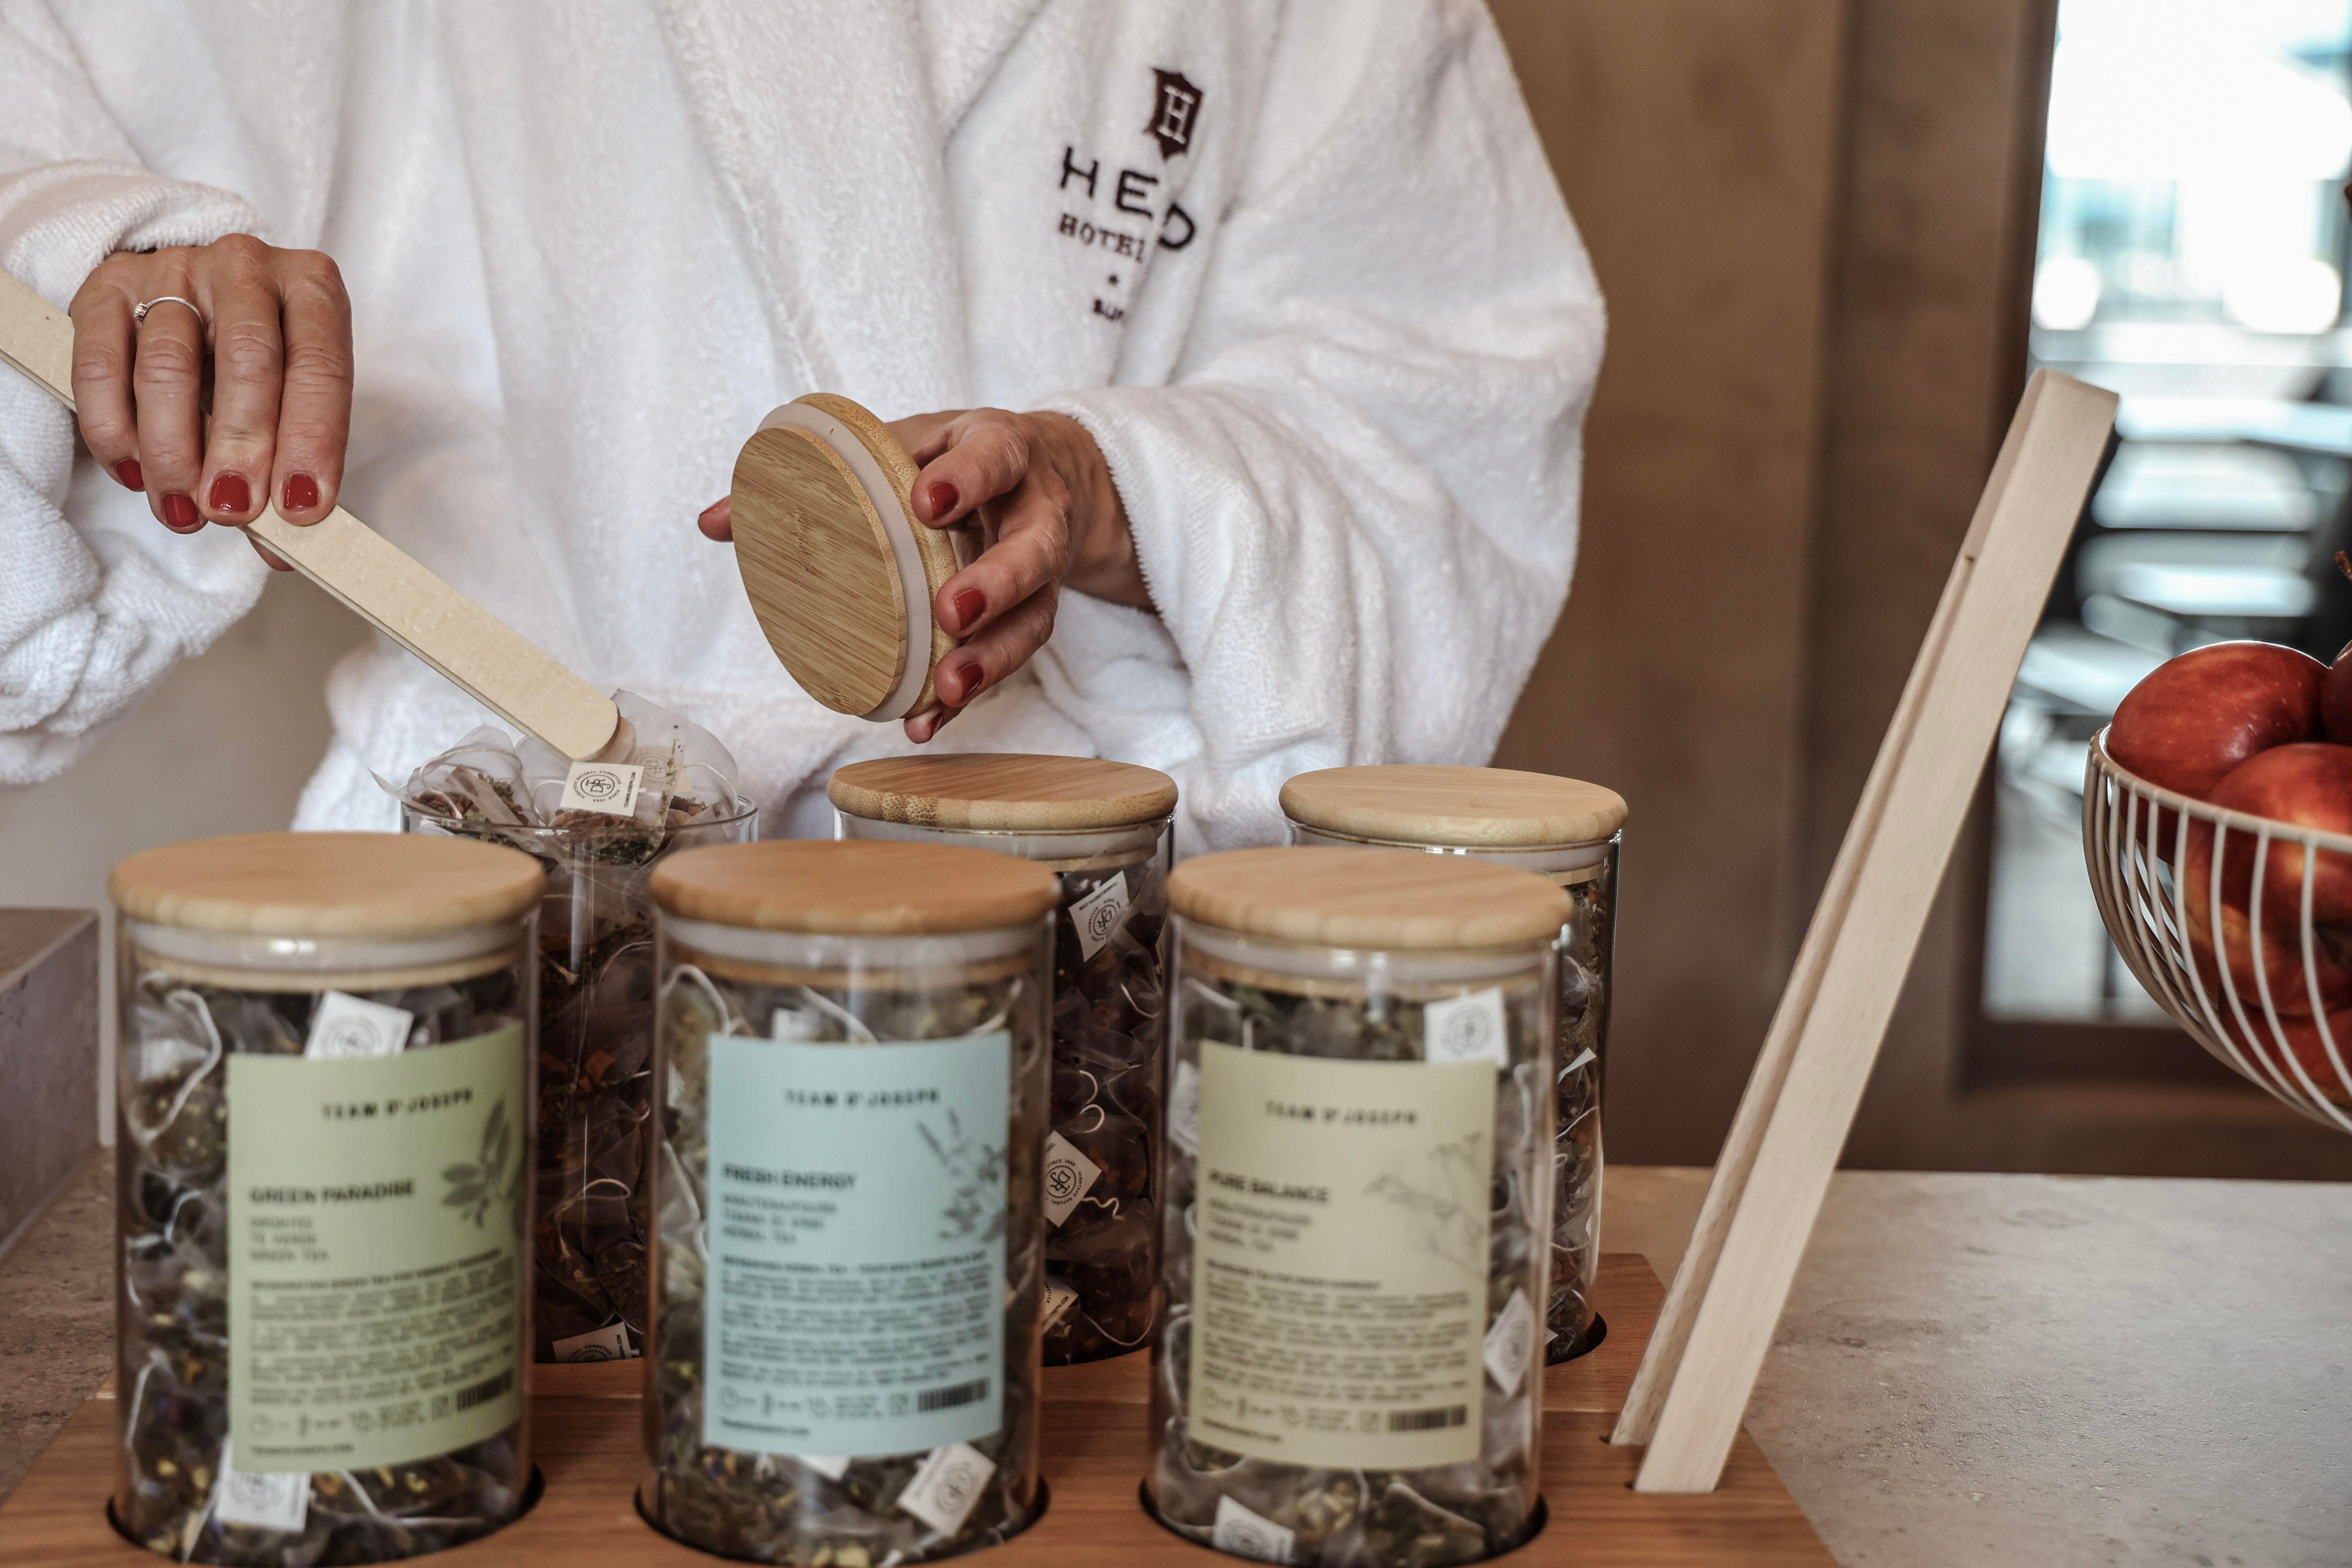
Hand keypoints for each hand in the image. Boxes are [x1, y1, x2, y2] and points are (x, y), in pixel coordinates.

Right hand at [70, 234, 352, 570]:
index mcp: (312, 288)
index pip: (320, 367)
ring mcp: (175, 269)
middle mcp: (246, 268)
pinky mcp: (109, 286)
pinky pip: (102, 366)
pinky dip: (114, 430)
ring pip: (167, 367)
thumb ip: (293, 464)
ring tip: (183, 511)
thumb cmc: (262, 361)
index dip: (312, 442)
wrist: (196, 297)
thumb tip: (283, 551)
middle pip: (246, 360)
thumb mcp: (294, 398)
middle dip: (240, 448)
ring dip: (173, 453)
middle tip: (232, 511)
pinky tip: (135, 475)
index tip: (301, 508)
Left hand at [698, 407, 1148, 740]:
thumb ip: (822, 471)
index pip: (993, 457)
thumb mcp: (902, 444)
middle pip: (1032, 549)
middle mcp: (1036, 512)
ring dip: (992, 657)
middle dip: (997, 582)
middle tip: (952, 612)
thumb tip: (715, 521)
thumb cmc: (958, 458)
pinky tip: (930, 718)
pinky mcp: (1036, 613)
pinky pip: (1013, 658)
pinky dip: (972, 691)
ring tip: (949, 688)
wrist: (1050, 475)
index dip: (966, 478)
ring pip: (1035, 616)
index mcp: (1001, 450)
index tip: (926, 501)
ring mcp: (1044, 570)